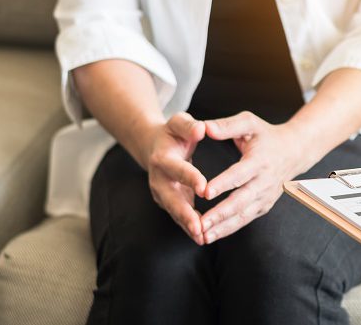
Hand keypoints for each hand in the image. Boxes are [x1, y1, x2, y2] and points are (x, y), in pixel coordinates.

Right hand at [144, 112, 207, 244]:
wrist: (156, 146)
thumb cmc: (173, 133)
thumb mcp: (179, 122)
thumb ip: (189, 125)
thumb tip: (201, 128)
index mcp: (163, 158)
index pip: (178, 169)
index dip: (190, 178)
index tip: (204, 188)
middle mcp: (159, 178)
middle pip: (170, 198)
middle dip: (184, 213)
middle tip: (198, 226)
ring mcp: (161, 193)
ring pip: (174, 211)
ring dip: (187, 225)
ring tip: (202, 237)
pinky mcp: (168, 202)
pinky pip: (178, 216)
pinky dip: (189, 227)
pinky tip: (203, 237)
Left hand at [200, 112, 308, 243]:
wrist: (294, 151)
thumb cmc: (266, 135)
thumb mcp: (249, 123)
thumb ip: (226, 125)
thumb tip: (204, 128)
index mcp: (260, 160)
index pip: (240, 174)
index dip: (223, 184)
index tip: (205, 192)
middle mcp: (264, 181)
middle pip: (241, 201)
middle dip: (220, 214)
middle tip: (200, 223)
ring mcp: (265, 196)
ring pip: (243, 215)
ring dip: (222, 227)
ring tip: (202, 236)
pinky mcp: (264, 206)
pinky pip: (245, 220)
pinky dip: (228, 229)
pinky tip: (211, 235)